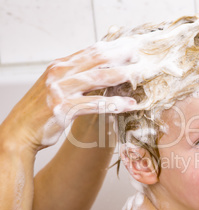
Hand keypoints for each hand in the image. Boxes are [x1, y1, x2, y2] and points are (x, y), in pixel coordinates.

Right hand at [6, 45, 140, 149]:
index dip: (111, 48)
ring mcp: (60, 91)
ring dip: (119, 76)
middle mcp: (59, 74)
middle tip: (137, 56)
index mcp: (59, 66)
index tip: (128, 47)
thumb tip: (99, 70)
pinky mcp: (64, 109)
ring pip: (96, 79)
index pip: (89, 52)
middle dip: (118, 56)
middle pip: (95, 60)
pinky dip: (114, 104)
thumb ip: (74, 76)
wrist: (19, 132)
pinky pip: (95, 104)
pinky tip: (129, 105)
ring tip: (137, 76)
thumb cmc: (41, 111)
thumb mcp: (55, 86)